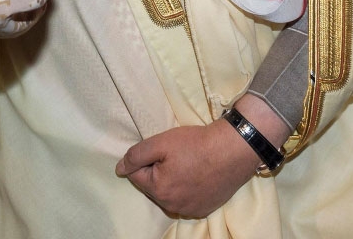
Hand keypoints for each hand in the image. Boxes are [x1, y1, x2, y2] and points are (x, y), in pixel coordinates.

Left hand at [114, 117, 263, 217]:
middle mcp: (173, 206)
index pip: (136, 175)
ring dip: (171, 180)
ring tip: (186, 163)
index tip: (162, 149)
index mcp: (159, 190)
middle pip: (152, 186)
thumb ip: (136, 155)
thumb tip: (119, 169)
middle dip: (156, 171)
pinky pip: (185, 199)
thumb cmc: (195, 143)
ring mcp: (190, 210)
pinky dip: (186, 188)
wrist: (233, 150)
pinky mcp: (205, 209)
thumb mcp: (160, 142)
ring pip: (168, 194)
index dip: (145, 159)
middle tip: (174, 154)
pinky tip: (196, 174)